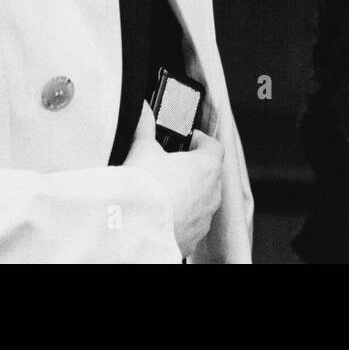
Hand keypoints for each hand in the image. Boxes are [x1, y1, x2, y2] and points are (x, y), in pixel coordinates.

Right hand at [124, 101, 223, 256]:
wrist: (134, 230)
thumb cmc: (144, 187)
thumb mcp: (142, 149)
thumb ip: (145, 127)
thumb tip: (144, 111)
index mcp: (206, 167)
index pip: (214, 146)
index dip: (201, 140)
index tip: (187, 139)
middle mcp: (212, 193)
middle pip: (210, 174)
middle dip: (194, 167)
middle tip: (173, 163)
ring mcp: (205, 218)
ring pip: (203, 200)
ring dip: (190, 193)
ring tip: (165, 189)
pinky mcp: (194, 238)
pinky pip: (193, 221)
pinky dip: (182, 215)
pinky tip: (162, 211)